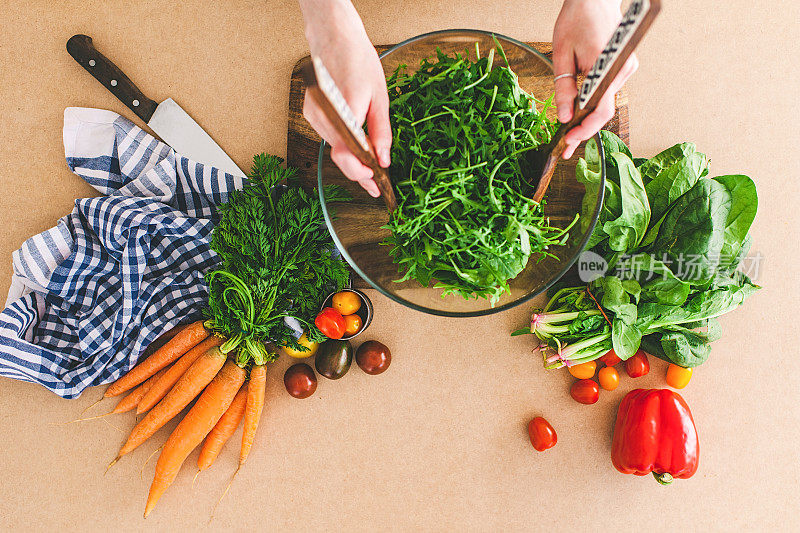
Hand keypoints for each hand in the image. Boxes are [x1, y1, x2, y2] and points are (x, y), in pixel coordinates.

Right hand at [299, 0, 389, 196]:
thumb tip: (383, 159)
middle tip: (375, 182)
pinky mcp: (311, 113)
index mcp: (345, 109)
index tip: (374, 184)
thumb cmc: (358, 60)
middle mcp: (324, 114)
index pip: (347, 153)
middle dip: (359, 170)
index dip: (361, 173)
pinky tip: (356, 144)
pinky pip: (329, 137)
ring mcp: (314, 114)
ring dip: (351, 157)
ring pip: (335, 148)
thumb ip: (381, 131)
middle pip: (340, 155)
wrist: (334, 37)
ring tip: (369, 164)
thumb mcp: (380, 97)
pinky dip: (343, 144)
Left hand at [553, 0, 637, 157]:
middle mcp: (623, 68)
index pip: (601, 109)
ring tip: (570, 130)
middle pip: (604, 108)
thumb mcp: (561, 54)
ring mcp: (627, 67)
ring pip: (606, 101)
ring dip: (588, 114)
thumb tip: (564, 115)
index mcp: (606, 65)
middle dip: (584, 128)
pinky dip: (594, 101)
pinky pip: (608, 90)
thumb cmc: (576, 18)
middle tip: (567, 145)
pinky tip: (580, 108)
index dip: (585, 129)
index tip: (569, 141)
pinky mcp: (625, 66)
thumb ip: (563, 87)